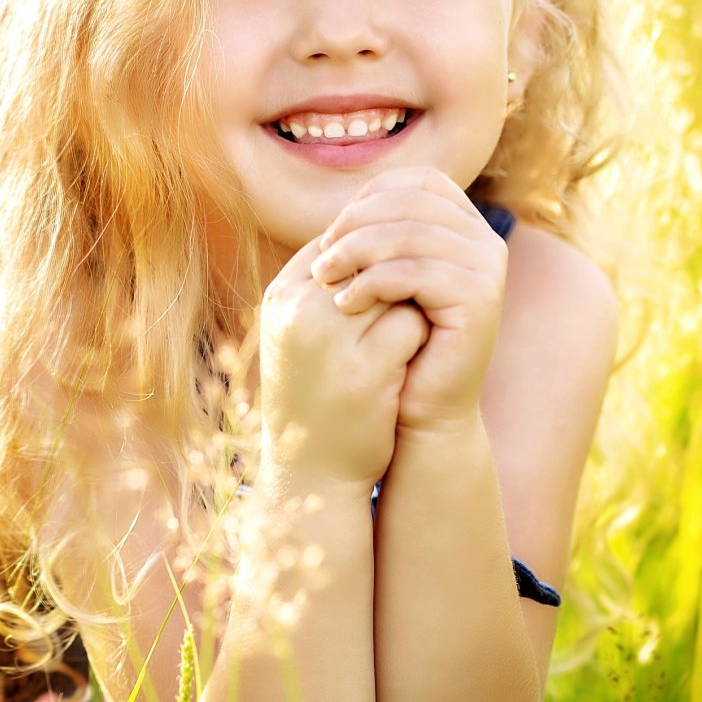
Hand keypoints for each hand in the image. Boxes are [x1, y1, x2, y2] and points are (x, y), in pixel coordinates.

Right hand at [257, 234, 429, 492]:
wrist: (310, 472)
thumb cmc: (313, 392)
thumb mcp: (302, 330)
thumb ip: (327, 283)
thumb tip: (377, 229)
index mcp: (281, 297)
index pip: (342, 238)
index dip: (374, 258)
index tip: (386, 285)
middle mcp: (299, 313)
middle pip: (371, 256)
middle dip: (395, 275)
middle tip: (403, 306)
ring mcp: (331, 342)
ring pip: (396, 285)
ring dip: (410, 303)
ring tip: (402, 334)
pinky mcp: (365, 373)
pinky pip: (413, 326)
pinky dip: (420, 336)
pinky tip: (410, 360)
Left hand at [308, 167, 507, 435]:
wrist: (420, 411)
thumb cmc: (395, 344)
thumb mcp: (384, 279)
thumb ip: (377, 236)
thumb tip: (345, 200)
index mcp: (465, 225)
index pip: (416, 181)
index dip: (368, 198)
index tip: (329, 235)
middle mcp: (485, 240)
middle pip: (411, 202)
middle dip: (356, 225)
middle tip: (319, 261)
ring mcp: (488, 267)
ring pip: (411, 234)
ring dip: (356, 252)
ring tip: (322, 280)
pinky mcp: (482, 299)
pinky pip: (417, 272)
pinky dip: (373, 282)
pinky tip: (344, 304)